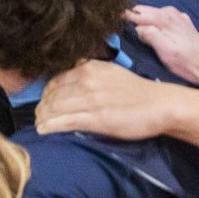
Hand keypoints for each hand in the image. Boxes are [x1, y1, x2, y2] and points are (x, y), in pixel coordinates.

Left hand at [35, 60, 173, 139]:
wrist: (160, 104)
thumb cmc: (137, 91)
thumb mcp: (110, 72)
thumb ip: (89, 74)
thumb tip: (69, 82)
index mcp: (89, 67)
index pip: (57, 80)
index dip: (46, 93)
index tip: (43, 102)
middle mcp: (87, 81)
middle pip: (53, 95)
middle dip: (42, 107)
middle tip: (38, 116)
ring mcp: (91, 100)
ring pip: (56, 108)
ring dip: (43, 117)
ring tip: (39, 124)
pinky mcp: (97, 118)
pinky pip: (66, 121)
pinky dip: (50, 126)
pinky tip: (43, 130)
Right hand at [124, 5, 198, 86]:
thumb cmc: (187, 64)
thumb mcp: (166, 53)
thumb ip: (151, 36)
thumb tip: (137, 27)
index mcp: (164, 19)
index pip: (137, 12)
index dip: (123, 16)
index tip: (112, 21)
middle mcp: (171, 13)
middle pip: (143, 10)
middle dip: (131, 17)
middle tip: (120, 27)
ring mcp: (177, 16)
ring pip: (151, 12)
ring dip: (142, 19)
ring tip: (132, 29)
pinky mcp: (182, 22)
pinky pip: (161, 16)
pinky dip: (153, 20)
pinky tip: (152, 30)